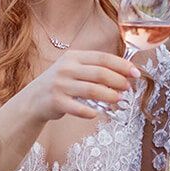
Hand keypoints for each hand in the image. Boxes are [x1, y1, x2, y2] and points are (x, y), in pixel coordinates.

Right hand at [24, 50, 139, 121]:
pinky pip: (79, 108)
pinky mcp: (56, 102)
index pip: (103, 58)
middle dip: (118, 81)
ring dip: (109, 96)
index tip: (136, 73)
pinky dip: (91, 111)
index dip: (122, 65)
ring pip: (92, 90)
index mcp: (73, 57)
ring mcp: (60, 85)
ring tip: (119, 99)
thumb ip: (93, 68)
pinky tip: (97, 113)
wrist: (33, 99)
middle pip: (100, 73)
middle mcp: (66, 68)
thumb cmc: (60, 84)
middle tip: (128, 88)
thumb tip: (124, 73)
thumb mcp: (73, 69)